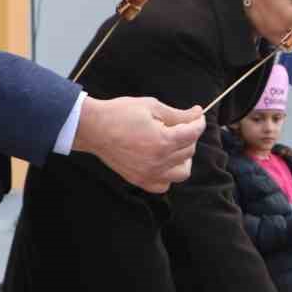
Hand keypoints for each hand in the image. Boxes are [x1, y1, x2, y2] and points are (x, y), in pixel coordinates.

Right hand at [73, 96, 203, 192]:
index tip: (197, 117)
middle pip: (189, 151)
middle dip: (189, 136)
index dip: (198, 122)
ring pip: (182, 172)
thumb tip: (198, 113)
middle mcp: (158, 161)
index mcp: (163, 141)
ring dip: (183, 158)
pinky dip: (168, 175)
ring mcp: (149, 174)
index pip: (193, 134)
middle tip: (179, 126)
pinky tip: (163, 161)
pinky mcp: (139, 180)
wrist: (93, 128)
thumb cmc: (120, 114)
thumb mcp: (152, 107)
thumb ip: (178, 114)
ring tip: (174, 145)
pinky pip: (164, 185)